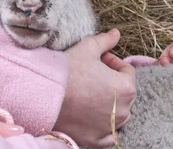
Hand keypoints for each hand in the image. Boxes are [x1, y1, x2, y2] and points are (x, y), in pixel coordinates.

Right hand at [54, 29, 135, 147]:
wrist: (44, 94)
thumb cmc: (69, 70)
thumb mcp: (88, 48)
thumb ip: (105, 41)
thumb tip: (116, 33)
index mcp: (126, 88)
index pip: (127, 71)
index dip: (112, 61)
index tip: (99, 59)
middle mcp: (124, 112)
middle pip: (124, 92)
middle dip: (112, 81)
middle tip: (92, 72)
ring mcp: (110, 128)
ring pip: (117, 114)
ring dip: (109, 102)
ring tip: (89, 91)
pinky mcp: (96, 140)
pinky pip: (107, 133)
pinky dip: (102, 124)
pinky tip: (89, 113)